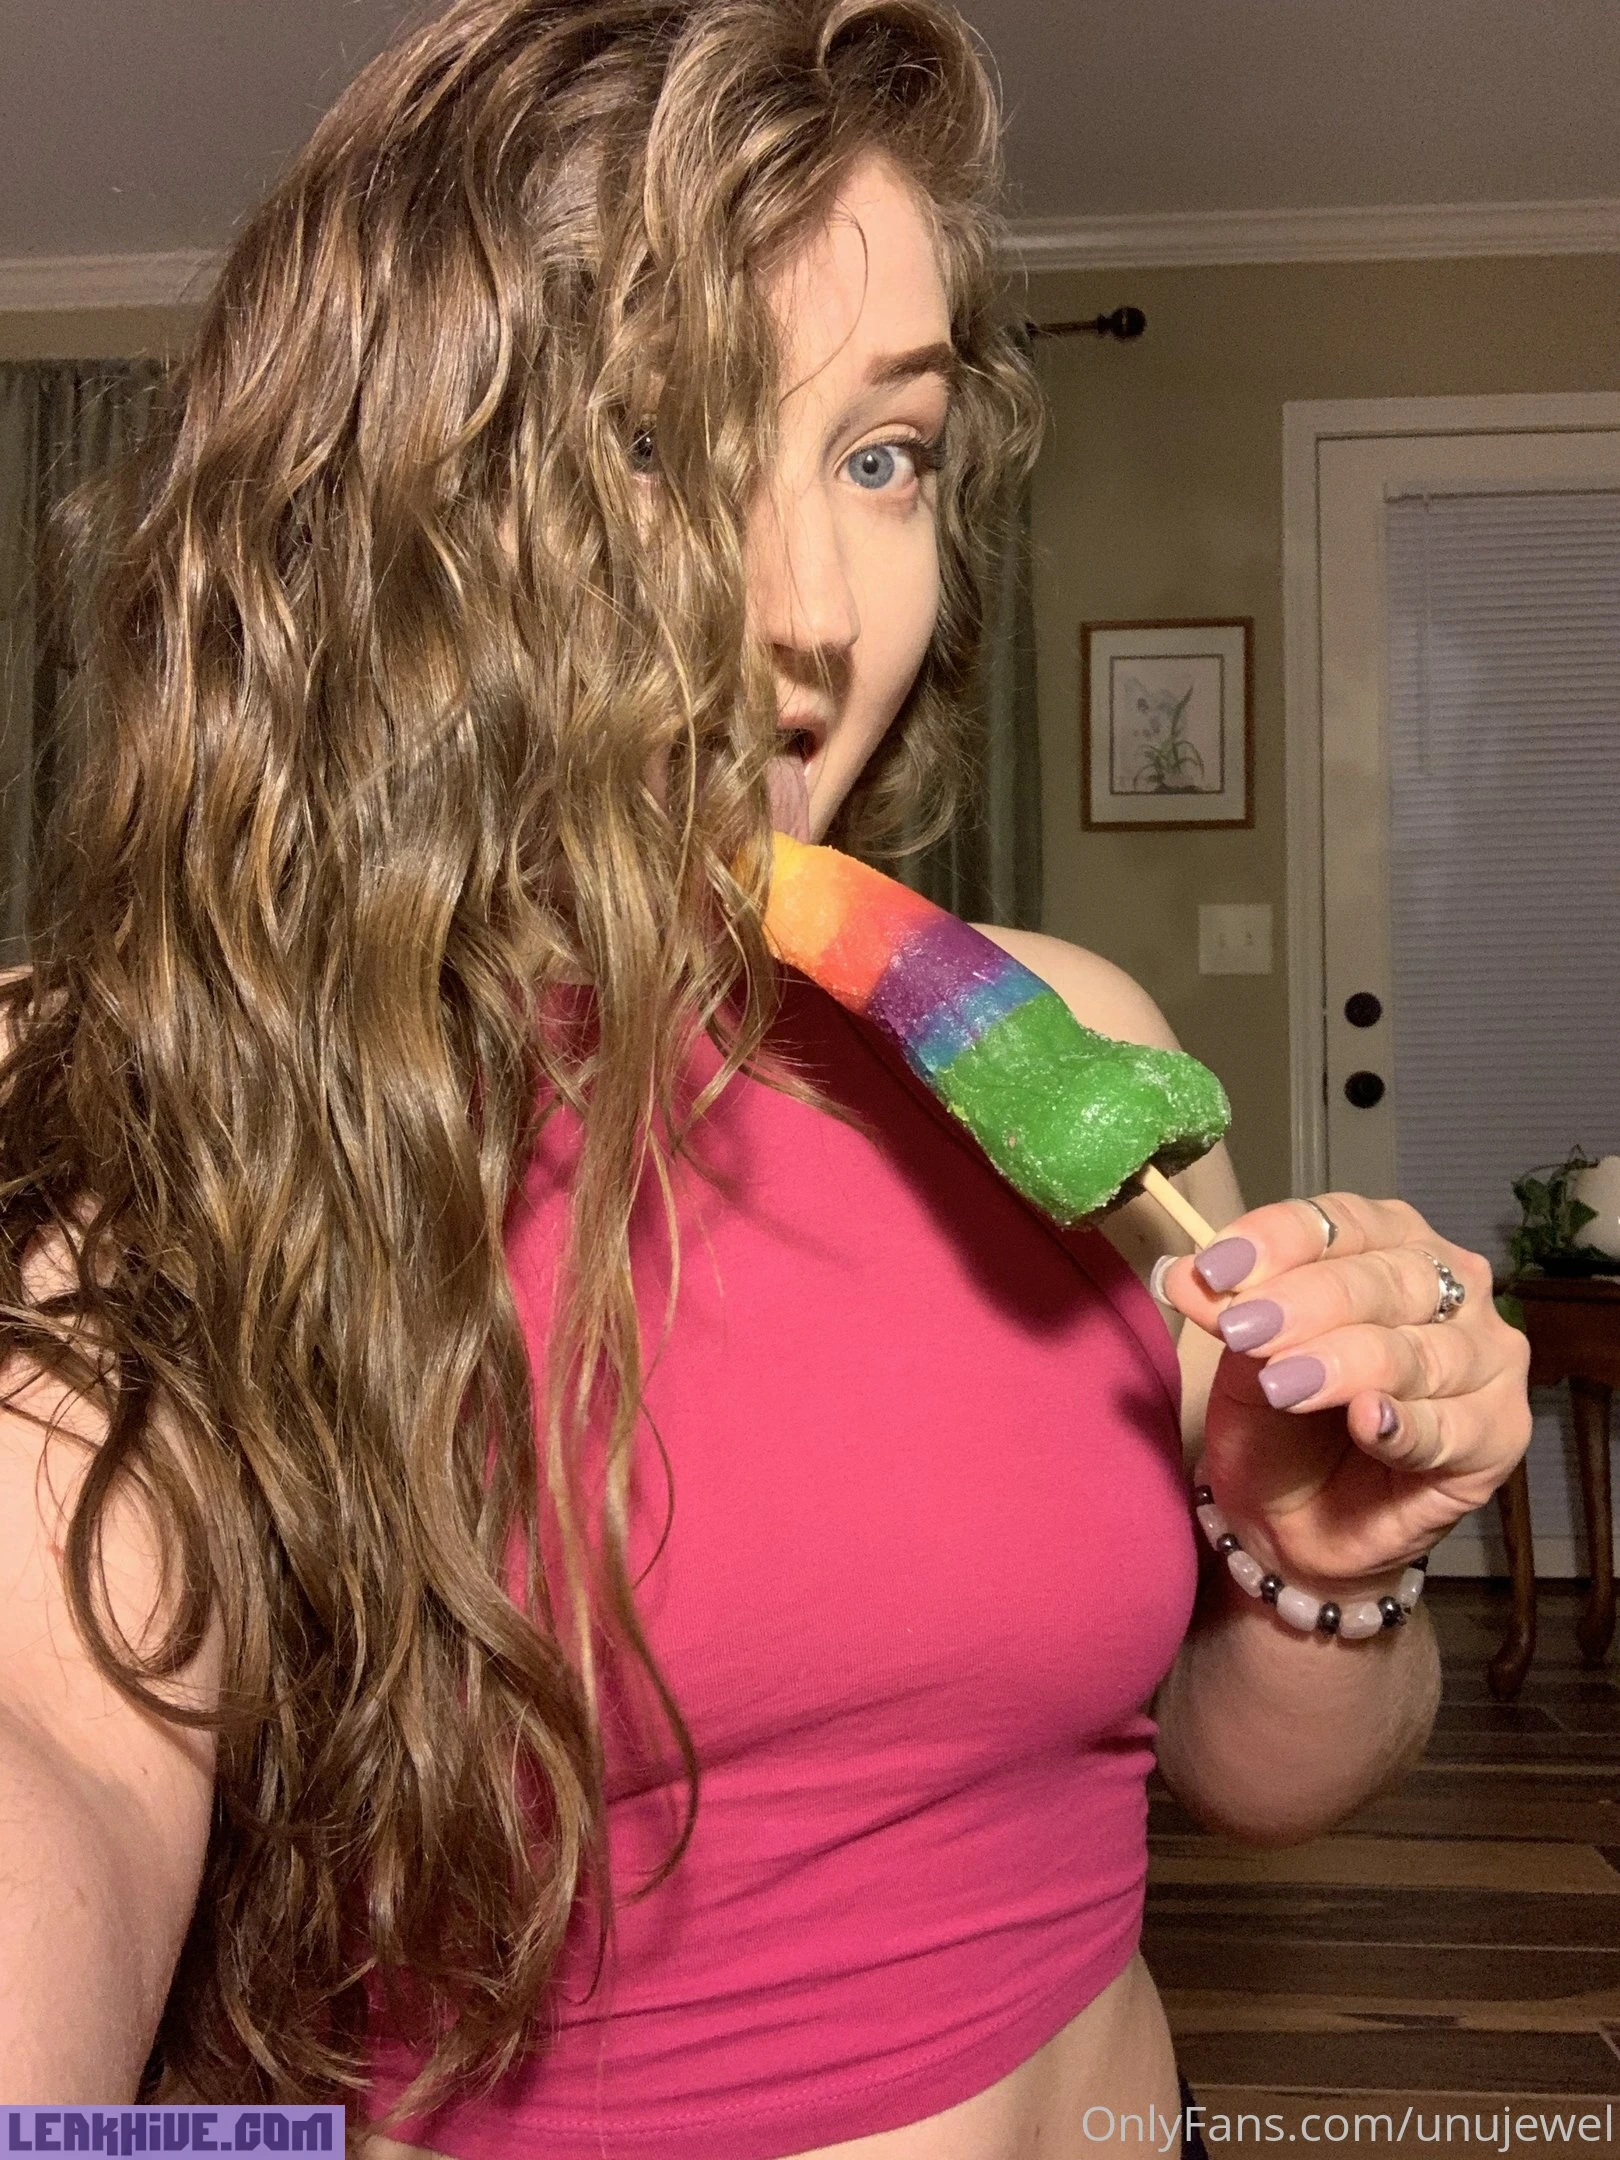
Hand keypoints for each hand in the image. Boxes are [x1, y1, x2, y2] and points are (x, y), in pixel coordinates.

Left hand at [1159, 1194, 1532, 1593]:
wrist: (1295, 1518)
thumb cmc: (1278, 1416)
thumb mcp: (1240, 1357)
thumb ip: (1227, 1311)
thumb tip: (1185, 1272)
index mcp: (1388, 1242)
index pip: (1342, 1222)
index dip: (1278, 1239)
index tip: (1217, 1267)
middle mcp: (1450, 1286)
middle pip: (1385, 1279)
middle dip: (1309, 1302)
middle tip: (1246, 1330)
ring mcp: (1485, 1357)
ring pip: (1416, 1351)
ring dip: (1345, 1364)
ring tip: (1283, 1383)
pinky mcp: (1499, 1433)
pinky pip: (1452, 1427)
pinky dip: (1406, 1425)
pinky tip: (1367, 1422)